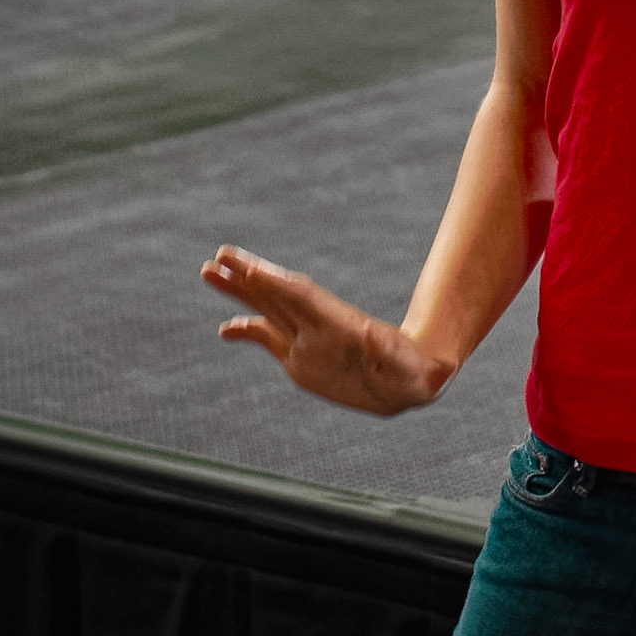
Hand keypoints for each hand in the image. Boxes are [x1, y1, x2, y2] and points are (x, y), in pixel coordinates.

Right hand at [200, 245, 453, 414]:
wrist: (415, 379)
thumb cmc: (423, 375)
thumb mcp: (427, 375)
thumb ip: (422, 368)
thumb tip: (424, 361)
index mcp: (344, 328)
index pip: (305, 300)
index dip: (278, 285)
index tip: (251, 270)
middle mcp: (320, 328)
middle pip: (279, 296)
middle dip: (251, 277)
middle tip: (219, 256)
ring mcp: (309, 341)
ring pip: (267, 311)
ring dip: (239, 292)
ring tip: (208, 271)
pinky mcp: (303, 360)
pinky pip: (268, 341)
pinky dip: (245, 333)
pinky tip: (224, 330)